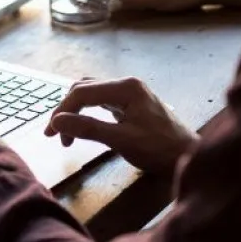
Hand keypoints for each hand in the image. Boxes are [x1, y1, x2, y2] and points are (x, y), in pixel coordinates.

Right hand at [45, 77, 197, 173]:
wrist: (189, 157)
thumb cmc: (159, 150)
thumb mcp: (121, 140)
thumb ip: (88, 128)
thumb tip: (57, 121)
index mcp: (125, 87)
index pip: (82, 92)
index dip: (62, 111)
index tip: (51, 134)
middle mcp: (126, 84)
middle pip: (84, 89)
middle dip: (66, 110)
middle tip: (55, 135)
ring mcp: (129, 93)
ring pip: (91, 94)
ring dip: (75, 111)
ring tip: (66, 134)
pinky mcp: (131, 103)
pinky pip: (101, 101)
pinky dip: (87, 113)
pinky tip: (83, 126)